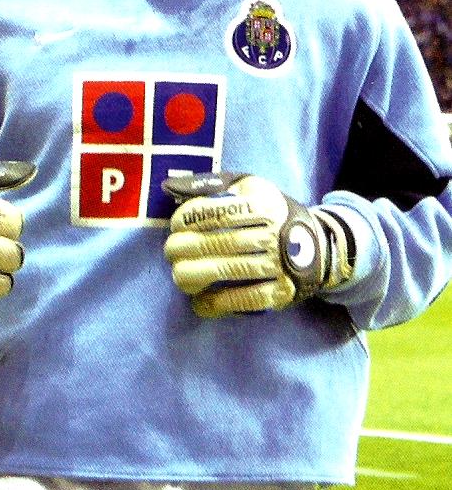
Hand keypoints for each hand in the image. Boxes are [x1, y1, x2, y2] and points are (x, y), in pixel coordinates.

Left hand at [163, 171, 353, 317]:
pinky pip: (246, 299)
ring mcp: (280, 264)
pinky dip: (219, 303)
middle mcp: (275, 233)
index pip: (219, 211)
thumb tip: (171, 188)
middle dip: (186, 248)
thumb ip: (211, 186)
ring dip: (196, 275)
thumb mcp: (248, 189)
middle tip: (170, 252)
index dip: (189, 219)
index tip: (175, 226)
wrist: (317, 243)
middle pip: (221, 242)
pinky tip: (199, 303)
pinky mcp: (282, 291)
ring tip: (179, 276)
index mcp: (265, 204)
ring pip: (230, 270)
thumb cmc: (269, 213)